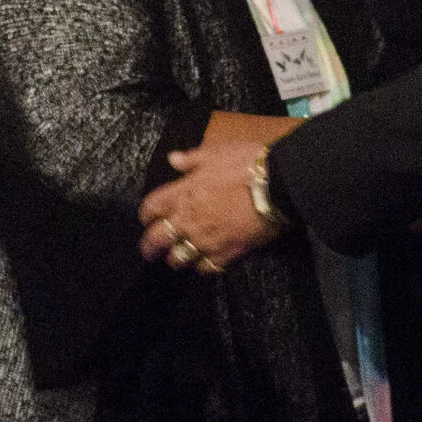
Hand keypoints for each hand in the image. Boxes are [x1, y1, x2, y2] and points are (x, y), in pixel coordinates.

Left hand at [140, 135, 282, 273]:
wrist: (276, 187)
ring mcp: (205, 240)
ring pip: (178, 258)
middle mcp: (187, 220)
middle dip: (149, 247)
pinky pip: (206, 268)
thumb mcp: (215, 153)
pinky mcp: (225, 254)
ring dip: (175, 258)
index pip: (151, 208)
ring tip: (177, 258)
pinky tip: (204, 263)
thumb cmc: (245, 165)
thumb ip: (191, 159)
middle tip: (149, 251)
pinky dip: (202, 267)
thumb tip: (173, 159)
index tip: (147, 218)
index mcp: (182, 193)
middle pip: (157, 240)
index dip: (145, 215)